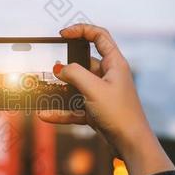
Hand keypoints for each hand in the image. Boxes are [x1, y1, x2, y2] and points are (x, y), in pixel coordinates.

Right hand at [38, 24, 174, 174]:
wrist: (131, 144)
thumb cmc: (120, 114)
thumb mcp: (94, 89)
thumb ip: (75, 74)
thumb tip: (60, 68)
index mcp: (115, 64)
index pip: (99, 36)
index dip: (81, 30)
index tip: (63, 34)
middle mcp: (109, 76)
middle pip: (84, 63)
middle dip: (66, 66)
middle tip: (50, 68)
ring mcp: (102, 94)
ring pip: (77, 86)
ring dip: (61, 91)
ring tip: (44, 92)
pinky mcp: (96, 110)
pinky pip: (74, 107)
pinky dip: (61, 111)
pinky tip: (46, 114)